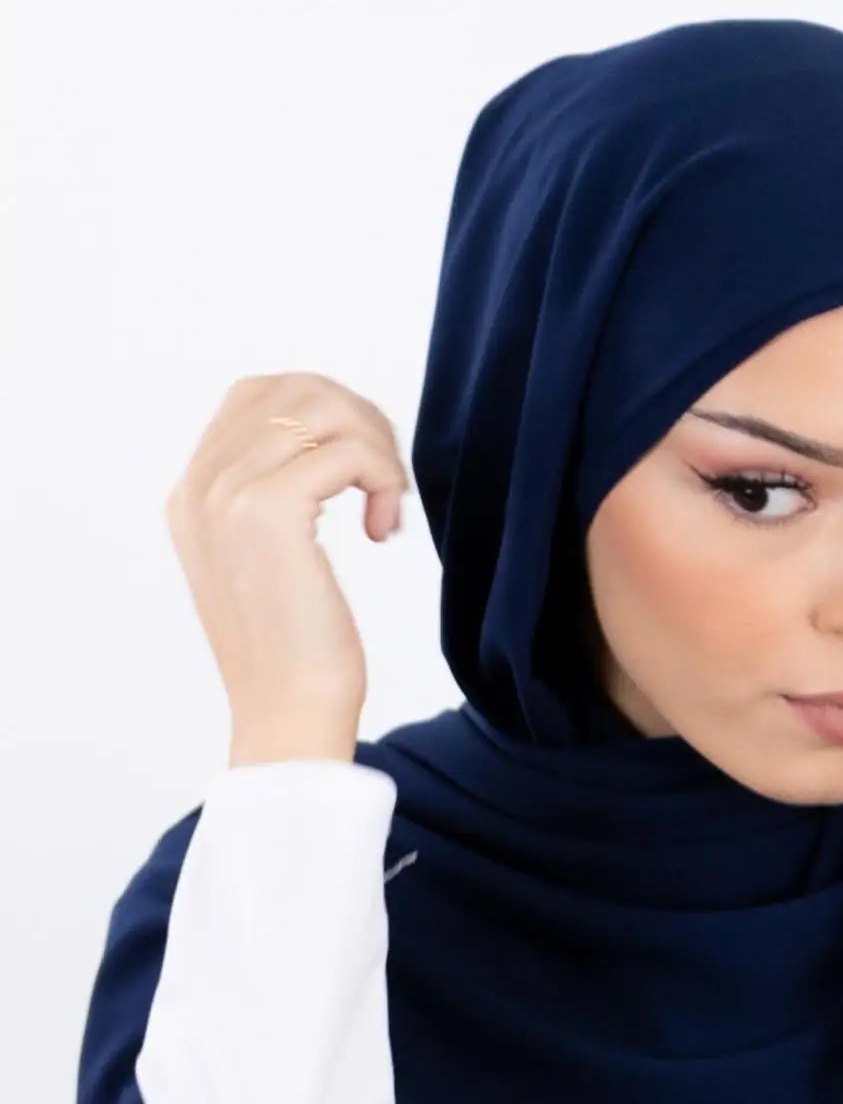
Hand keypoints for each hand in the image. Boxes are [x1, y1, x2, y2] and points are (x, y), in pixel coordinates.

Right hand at [163, 373, 409, 756]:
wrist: (288, 714)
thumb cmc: (297, 654)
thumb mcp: (270, 563)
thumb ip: (275, 498)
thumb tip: (336, 443)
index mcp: (193, 494)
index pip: (258, 397)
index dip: (328, 415)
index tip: (364, 472)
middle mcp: (200, 486)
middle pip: (294, 389)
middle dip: (360, 421)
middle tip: (387, 485)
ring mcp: (227, 494)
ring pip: (325, 410)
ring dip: (377, 450)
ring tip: (386, 510)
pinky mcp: (269, 510)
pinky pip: (348, 451)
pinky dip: (383, 479)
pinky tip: (383, 531)